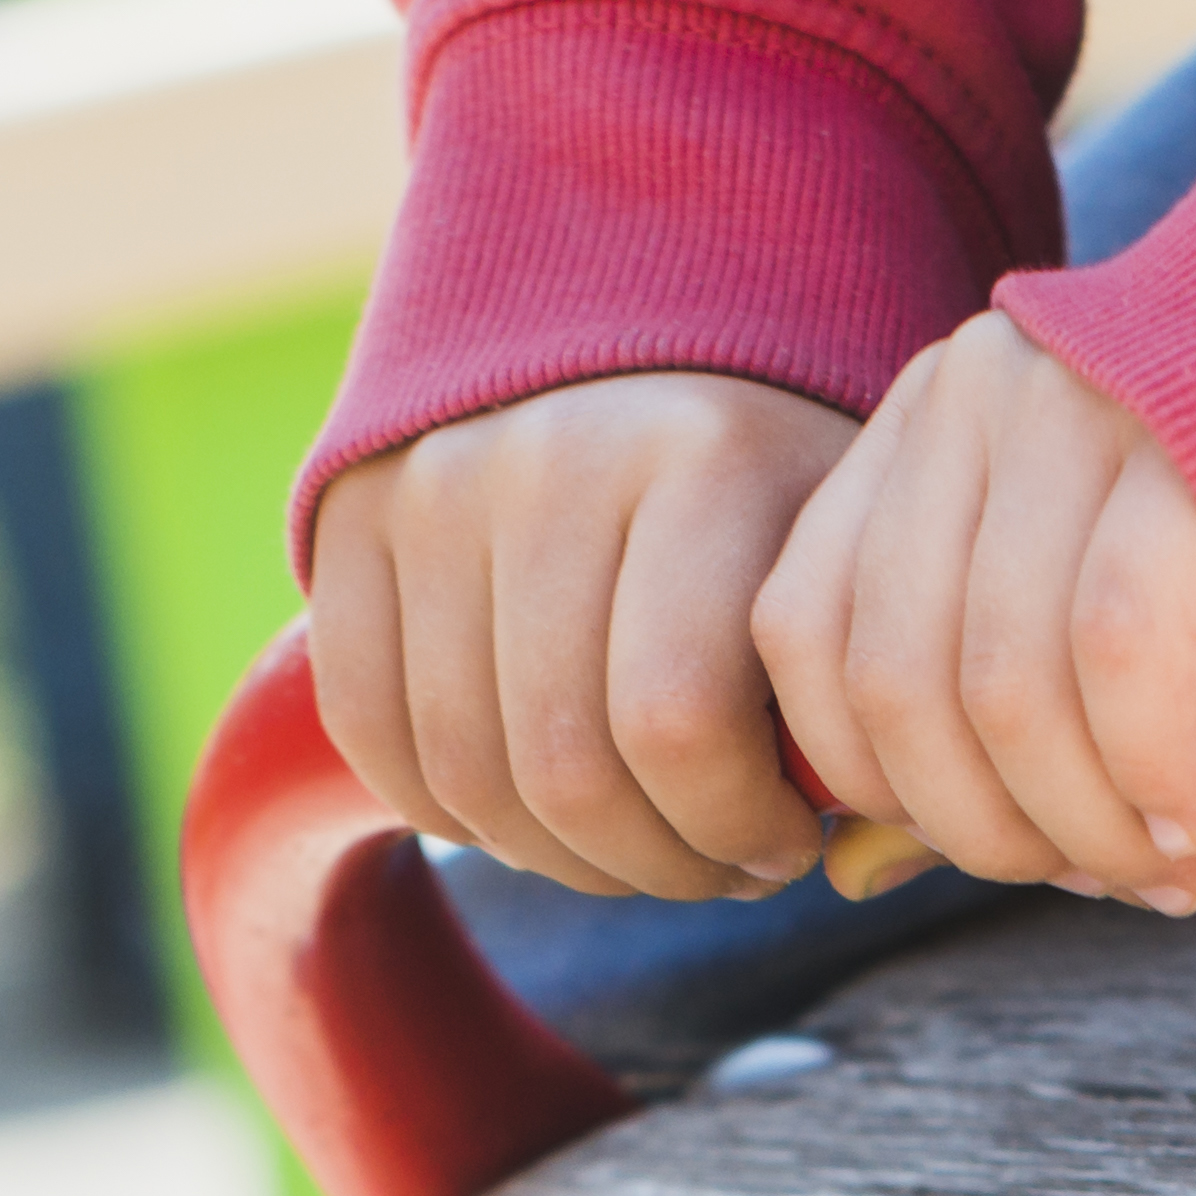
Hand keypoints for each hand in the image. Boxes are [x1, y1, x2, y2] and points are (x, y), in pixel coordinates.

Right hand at [305, 371, 857, 902]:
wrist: (638, 327)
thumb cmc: (773, 488)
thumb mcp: (840, 555)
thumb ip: (841, 690)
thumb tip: (833, 868)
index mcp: (704, 455)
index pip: (677, 727)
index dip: (735, 830)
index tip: (790, 842)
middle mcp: (553, 457)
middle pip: (564, 770)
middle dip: (657, 865)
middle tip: (712, 864)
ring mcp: (437, 485)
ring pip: (467, 774)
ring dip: (561, 858)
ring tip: (635, 842)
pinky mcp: (354, 520)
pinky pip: (372, 732)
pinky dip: (451, 815)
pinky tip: (535, 815)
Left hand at [759, 311, 1195, 911]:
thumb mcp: (1110, 564)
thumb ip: (979, 691)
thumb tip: (857, 872)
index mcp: (935, 407)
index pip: (806, 638)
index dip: (890, 791)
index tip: (1019, 850)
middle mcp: (980, 382)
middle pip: (893, 684)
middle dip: (992, 835)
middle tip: (1114, 880)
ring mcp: (1078, 396)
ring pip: (995, 690)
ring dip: (1084, 828)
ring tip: (1173, 867)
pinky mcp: (1190, 437)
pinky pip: (1116, 660)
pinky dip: (1153, 775)